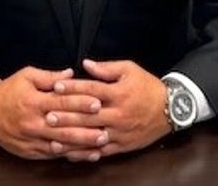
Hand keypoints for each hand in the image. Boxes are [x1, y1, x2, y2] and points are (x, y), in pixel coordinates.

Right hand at [0, 66, 105, 159]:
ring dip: (81, 145)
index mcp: (33, 101)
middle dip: (86, 129)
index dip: (80, 102)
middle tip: (106, 129)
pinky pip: (52, 155)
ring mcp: (31, 139)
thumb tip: (71, 74)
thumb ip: (50, 76)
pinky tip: (82, 154)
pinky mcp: (29, 152)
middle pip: (64, 127)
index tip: (97, 102)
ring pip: (60, 144)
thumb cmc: (9, 90)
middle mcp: (32, 122)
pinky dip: (68, 155)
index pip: (61, 102)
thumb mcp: (27, 75)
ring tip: (99, 145)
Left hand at [47, 58, 170, 160]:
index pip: (91, 90)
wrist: (170, 109)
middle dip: (66, 115)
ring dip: (71, 137)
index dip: (72, 88)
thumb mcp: (129, 69)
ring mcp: (119, 132)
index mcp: (118, 93)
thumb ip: (106, 68)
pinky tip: (70, 153)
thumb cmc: (147, 86)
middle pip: (87, 115)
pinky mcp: (121, 146)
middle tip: (47, 115)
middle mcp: (118, 114)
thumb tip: (85, 64)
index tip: (56, 86)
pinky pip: (100, 152)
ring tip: (52, 137)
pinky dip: (84, 154)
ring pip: (91, 136)